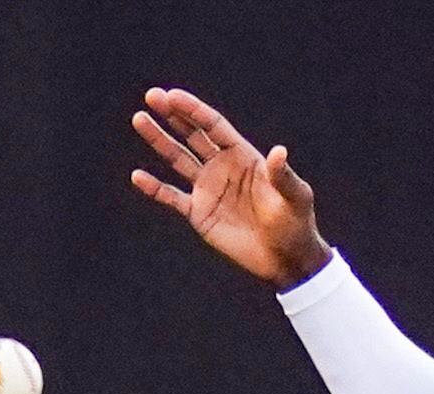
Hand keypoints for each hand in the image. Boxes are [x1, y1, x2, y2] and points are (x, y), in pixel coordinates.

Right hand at [130, 86, 332, 290]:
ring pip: (177, 159)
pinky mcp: (199, 213)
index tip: (172, 96)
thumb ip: (282, 175)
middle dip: (172, 116)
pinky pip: (172, 197)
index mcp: (243, 155)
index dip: (193, 110)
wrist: (285, 258)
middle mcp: (222, 167)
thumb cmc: (295, 223)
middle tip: (152, 96)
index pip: (213, 126)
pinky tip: (138, 176)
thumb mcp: (294, 196)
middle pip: (192, 135)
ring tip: (139, 119)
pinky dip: (154, 188)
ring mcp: (208, 189)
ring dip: (158, 140)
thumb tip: (279, 152)